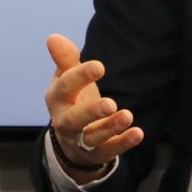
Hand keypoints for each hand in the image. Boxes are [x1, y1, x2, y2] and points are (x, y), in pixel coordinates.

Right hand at [44, 34, 143, 182]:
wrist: (70, 138)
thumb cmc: (71, 99)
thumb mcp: (66, 78)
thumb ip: (65, 59)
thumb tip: (53, 37)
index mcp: (57, 99)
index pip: (65, 88)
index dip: (80, 77)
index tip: (99, 66)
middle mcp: (65, 122)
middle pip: (74, 120)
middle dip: (91, 112)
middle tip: (110, 103)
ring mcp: (80, 141)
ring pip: (93, 138)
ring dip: (110, 128)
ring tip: (127, 116)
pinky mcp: (96, 154)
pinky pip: (109, 151)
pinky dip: (123, 143)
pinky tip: (138, 132)